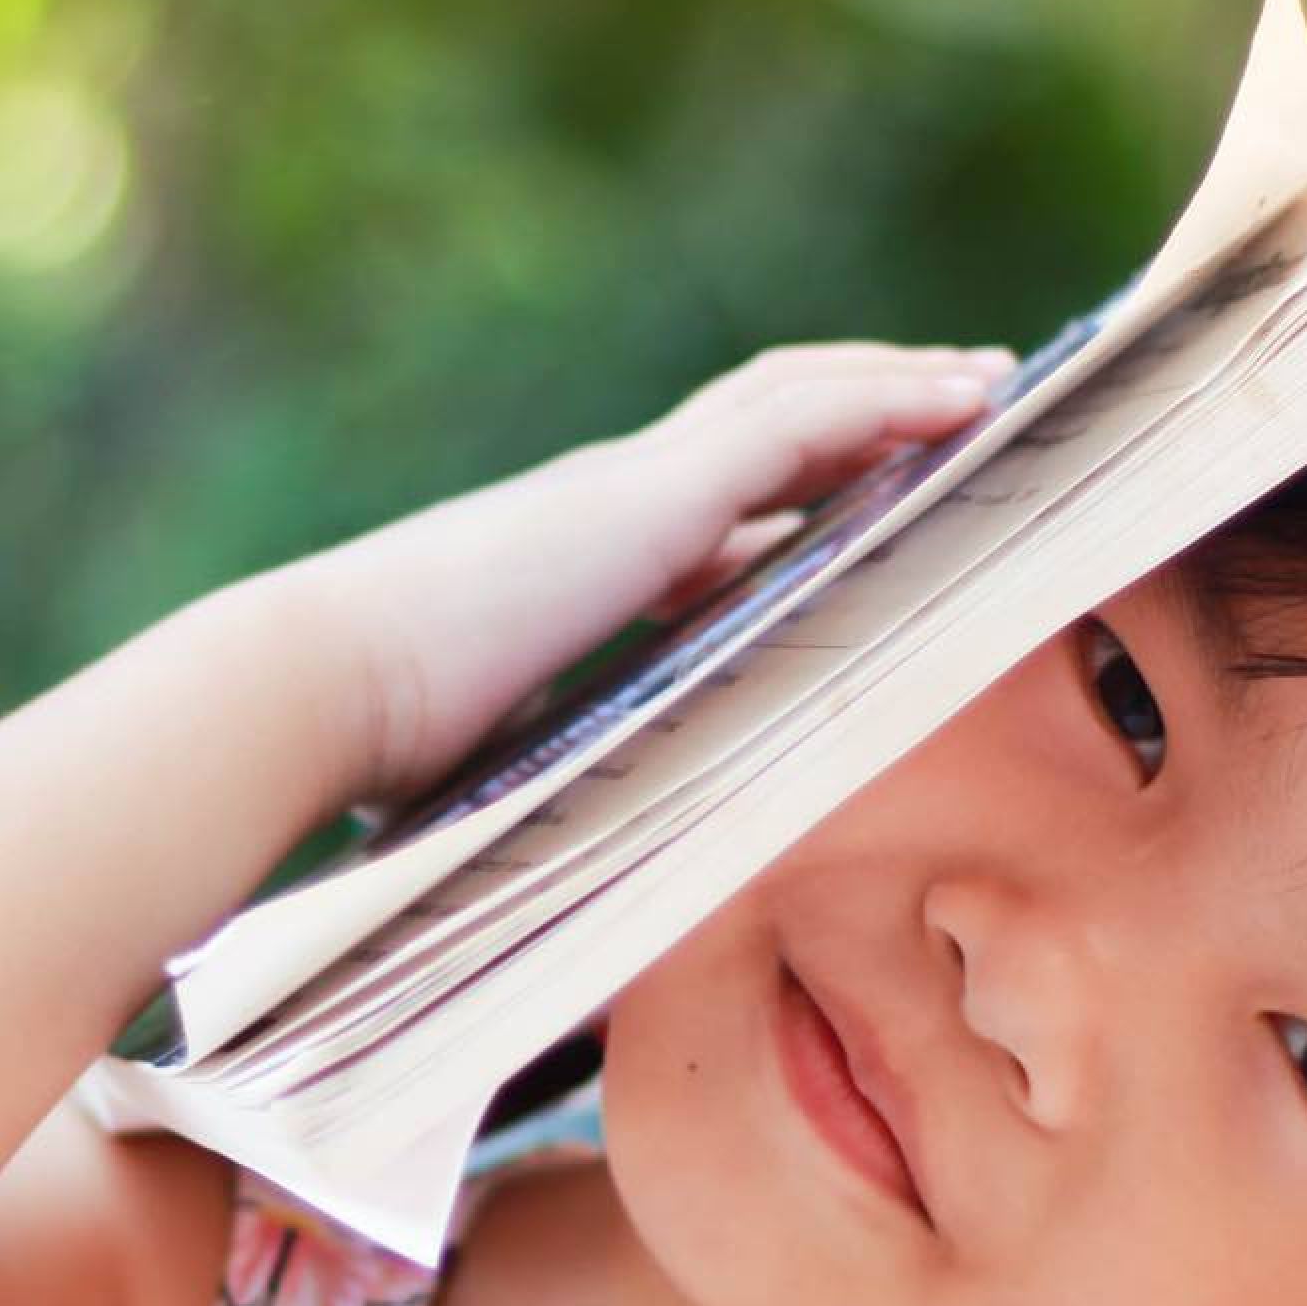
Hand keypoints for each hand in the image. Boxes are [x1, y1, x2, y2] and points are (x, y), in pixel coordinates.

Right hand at [304, 339, 1018, 803]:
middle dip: (870, 417)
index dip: (802, 500)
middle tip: (967, 410)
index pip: (719, 517)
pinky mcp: (650, 493)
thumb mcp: (505, 783)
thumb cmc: (376, 765)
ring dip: (901, 386)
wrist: (309, 696)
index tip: (870, 508)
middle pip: (770, 434)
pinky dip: (892, 398)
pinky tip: (973, 392)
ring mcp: (631, 490)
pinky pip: (803, 420)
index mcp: (585, 575)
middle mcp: (614, 511)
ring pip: (798, 401)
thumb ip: (561, 809)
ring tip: (997, 382)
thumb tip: (582, 923)